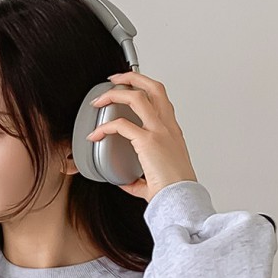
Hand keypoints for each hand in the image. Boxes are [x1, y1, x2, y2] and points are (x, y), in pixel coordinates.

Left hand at [85, 70, 198, 202]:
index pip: (160, 99)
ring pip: (137, 97)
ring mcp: (159, 131)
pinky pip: (121, 125)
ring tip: (99, 100)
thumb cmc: (174, 190)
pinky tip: (96, 134)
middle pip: (153, 87)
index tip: (129, 88)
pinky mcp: (147, 141)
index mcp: (172, 132)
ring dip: (115, 94)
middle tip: (114, 80)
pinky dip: (105, 127)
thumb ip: (140, 178)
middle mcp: (168, 127)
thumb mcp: (157, 179)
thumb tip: (127, 182)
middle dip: (131, 78)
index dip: (144, 88)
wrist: (181, 199)